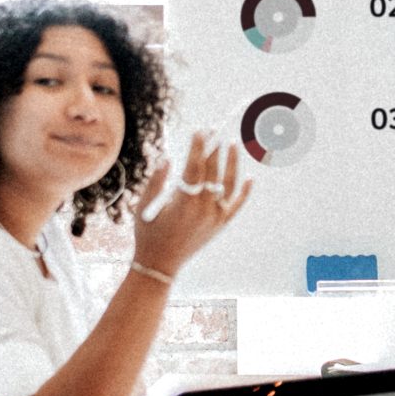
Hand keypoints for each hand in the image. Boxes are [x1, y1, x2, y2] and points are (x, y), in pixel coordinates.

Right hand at [129, 131, 251, 280]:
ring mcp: (215, 216)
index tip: (200, 131)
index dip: (199, 147)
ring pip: (229, 184)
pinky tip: (250, 178)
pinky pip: (236, 205)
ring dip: (232, 164)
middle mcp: (204, 207)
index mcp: (184, 201)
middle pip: (213, 171)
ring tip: (233, 145)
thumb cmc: (148, 234)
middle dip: (213, 149)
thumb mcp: (144, 207)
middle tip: (214, 131)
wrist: (160, 265)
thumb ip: (156, 181)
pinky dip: (244, 192)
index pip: (195, 166)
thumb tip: (166, 158)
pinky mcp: (220, 224)